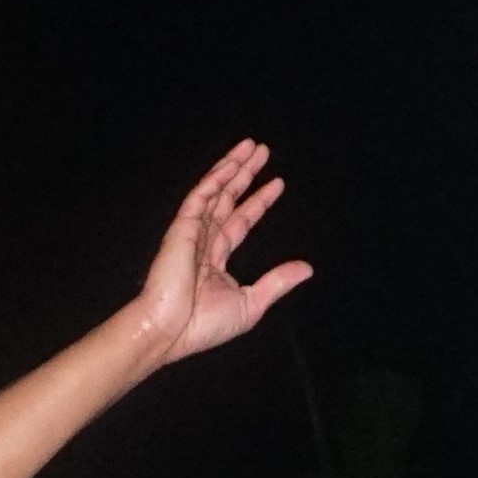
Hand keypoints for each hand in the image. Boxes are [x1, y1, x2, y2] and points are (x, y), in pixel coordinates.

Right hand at [124, 138, 311, 361]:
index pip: (241, 222)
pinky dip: (214, 179)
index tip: (277, 183)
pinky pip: (200, 197)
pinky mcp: (182, 228)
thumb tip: (308, 269)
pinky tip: (230, 164)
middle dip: (245, 175)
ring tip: (251, 146)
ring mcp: (191, 233)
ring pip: (214, 191)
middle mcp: (204, 242)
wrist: (169, 331)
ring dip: (232, 167)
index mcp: (215, 261)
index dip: (258, 202)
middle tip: (262, 151)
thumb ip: (277, 282)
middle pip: (228, 199)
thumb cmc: (203, 325)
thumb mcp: (250, 304)